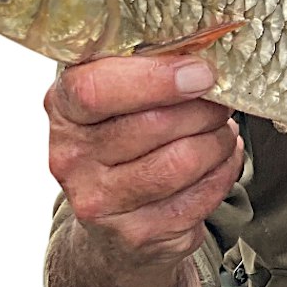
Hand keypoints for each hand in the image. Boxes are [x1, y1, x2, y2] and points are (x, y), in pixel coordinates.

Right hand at [45, 55, 243, 262]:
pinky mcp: (136, 235)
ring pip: (181, 161)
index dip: (157, 79)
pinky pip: (199, 196)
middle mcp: (70, 158)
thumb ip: (144, 69)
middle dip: (203, 109)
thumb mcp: (117, 96)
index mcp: (63, 108)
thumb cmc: (123, 141)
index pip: (95, 89)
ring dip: (218, 141)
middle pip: (153, 125)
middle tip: (220, 102)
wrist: (113, 225)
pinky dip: (223, 172)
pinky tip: (221, 161)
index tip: (202, 72)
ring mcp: (99, 202)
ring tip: (222, 132)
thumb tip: (203, 51)